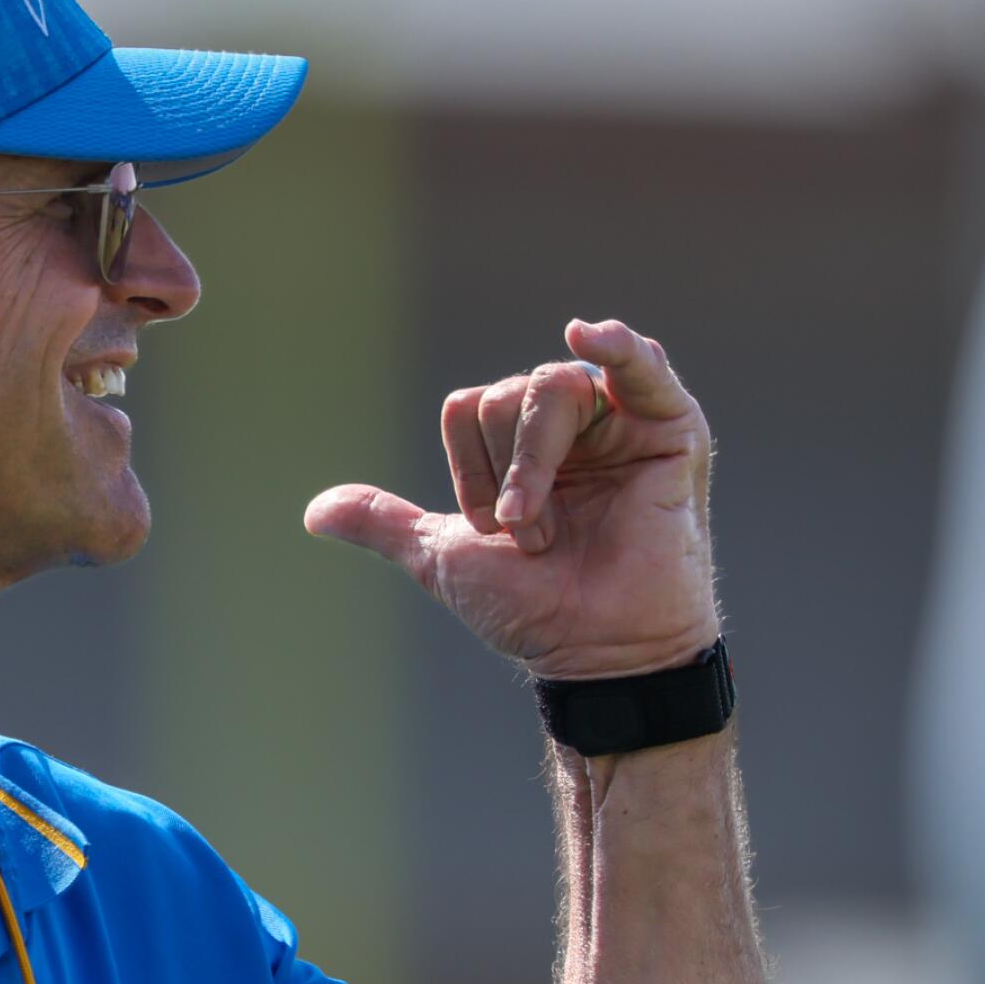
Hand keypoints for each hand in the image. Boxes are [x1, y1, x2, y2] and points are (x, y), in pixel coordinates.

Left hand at [304, 319, 719, 679]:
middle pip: (502, 394)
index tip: (492, 531)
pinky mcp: (672, 429)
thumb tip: (313, 513)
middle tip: (530, 535)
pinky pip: (640, 366)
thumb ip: (384, 523)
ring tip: (547, 523)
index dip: (465, 470)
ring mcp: (622, 422)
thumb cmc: (531, 606)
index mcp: (519, 445)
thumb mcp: (442, 556)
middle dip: (501, 472)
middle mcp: (569, 426)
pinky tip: (590, 335)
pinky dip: (616, 346)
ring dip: (534, 462)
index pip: (465, 407)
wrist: (594, 648)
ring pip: (548, 388)